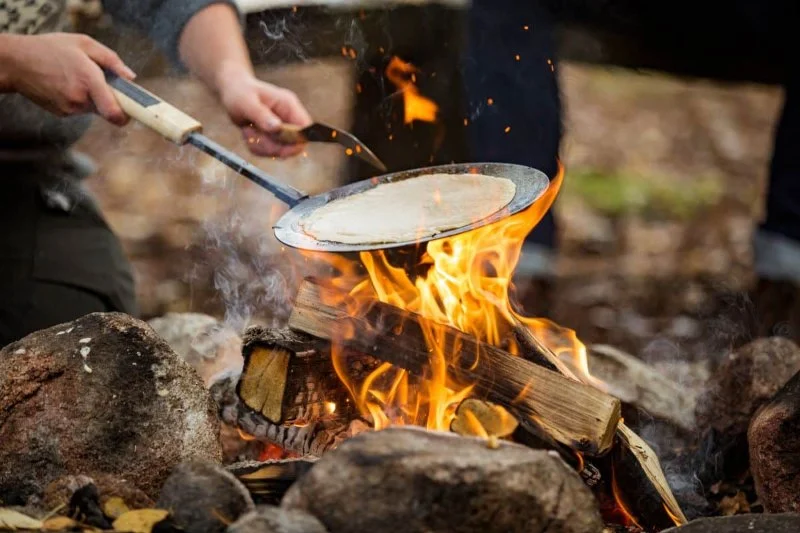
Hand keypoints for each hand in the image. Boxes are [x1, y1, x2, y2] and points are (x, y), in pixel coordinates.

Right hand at [0, 33, 134, 124]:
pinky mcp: (63, 114)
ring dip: (95, 98)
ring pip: (95, 109)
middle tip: (104, 83)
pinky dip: (81, 99)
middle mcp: (80, 99)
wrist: (17, 63)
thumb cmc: (52, 49)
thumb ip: (111, 60)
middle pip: (109, 109)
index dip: (128, 116)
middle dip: (112, 99)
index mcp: (89, 80)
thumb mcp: (84, 44)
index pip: (114, 112)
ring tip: (78, 78)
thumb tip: (131, 77)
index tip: (135, 112)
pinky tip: (67, 84)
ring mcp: (70, 109)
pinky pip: (82, 109)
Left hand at [216, 65, 312, 157]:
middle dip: (273, 146)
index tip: (278, 145)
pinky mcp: (274, 137)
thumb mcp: (247, 103)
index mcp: (289, 105)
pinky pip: (269, 151)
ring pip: (280, 151)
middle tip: (254, 136)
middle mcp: (289, 118)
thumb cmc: (240, 92)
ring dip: (261, 146)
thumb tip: (277, 128)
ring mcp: (282, 128)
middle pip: (294, 145)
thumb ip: (262, 115)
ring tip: (248, 130)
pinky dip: (256, 147)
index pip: (305, 128)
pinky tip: (249, 132)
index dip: (296, 141)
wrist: (233, 91)